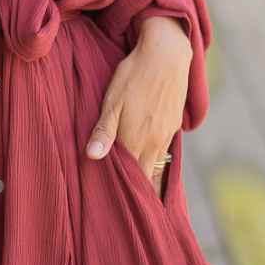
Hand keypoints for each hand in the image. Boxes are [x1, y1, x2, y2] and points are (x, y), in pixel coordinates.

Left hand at [86, 14, 190, 197]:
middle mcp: (154, 142)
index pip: (132, 178)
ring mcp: (166, 134)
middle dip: (139, 193)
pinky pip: (163, 151)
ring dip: (147, 178)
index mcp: (136, 140)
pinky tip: (148, 163)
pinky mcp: (172, 125)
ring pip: (155, 164)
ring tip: (140, 194)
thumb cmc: (134, 76)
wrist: (167, 54)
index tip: (119, 210)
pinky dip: (155, 162)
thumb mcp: (112, 101)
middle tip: (131, 210)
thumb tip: (92, 158)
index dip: (127, 194)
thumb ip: (103, 132)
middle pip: (146, 176)